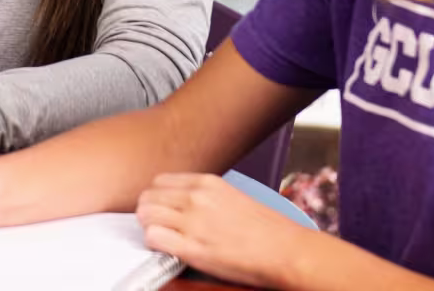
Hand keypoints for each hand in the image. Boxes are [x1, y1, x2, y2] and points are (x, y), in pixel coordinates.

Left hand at [135, 173, 310, 286]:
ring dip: (149, 226)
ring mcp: (193, 222)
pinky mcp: (193, 248)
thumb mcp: (233, 196)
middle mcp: (196, 198)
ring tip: (163, 237)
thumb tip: (183, 201)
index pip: (159, 181)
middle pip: (147, 197)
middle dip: (148, 211)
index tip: (161, 208)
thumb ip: (205, 195)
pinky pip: (153, 238)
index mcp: (207, 183)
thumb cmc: (268, 230)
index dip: (157, 197)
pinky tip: (168, 249)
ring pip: (145, 215)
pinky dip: (154, 243)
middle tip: (158, 224)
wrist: (288, 251)